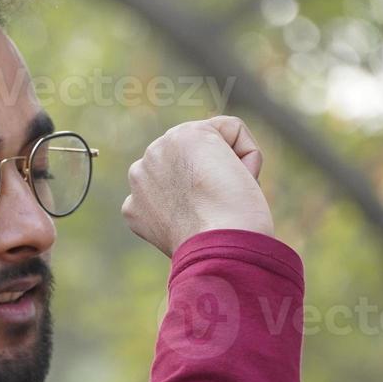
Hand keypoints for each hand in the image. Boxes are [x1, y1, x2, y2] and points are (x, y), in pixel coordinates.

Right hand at [121, 116, 275, 256]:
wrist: (218, 248)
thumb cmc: (214, 251)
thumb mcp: (187, 230)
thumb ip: (184, 206)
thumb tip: (207, 184)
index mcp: (135, 204)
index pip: (178, 187)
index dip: (203, 205)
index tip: (207, 228)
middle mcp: (139, 174)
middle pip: (192, 163)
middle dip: (212, 181)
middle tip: (218, 213)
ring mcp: (159, 151)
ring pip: (212, 145)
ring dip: (228, 168)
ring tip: (227, 196)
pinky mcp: (188, 135)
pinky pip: (232, 130)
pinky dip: (248, 153)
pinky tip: (237, 179)